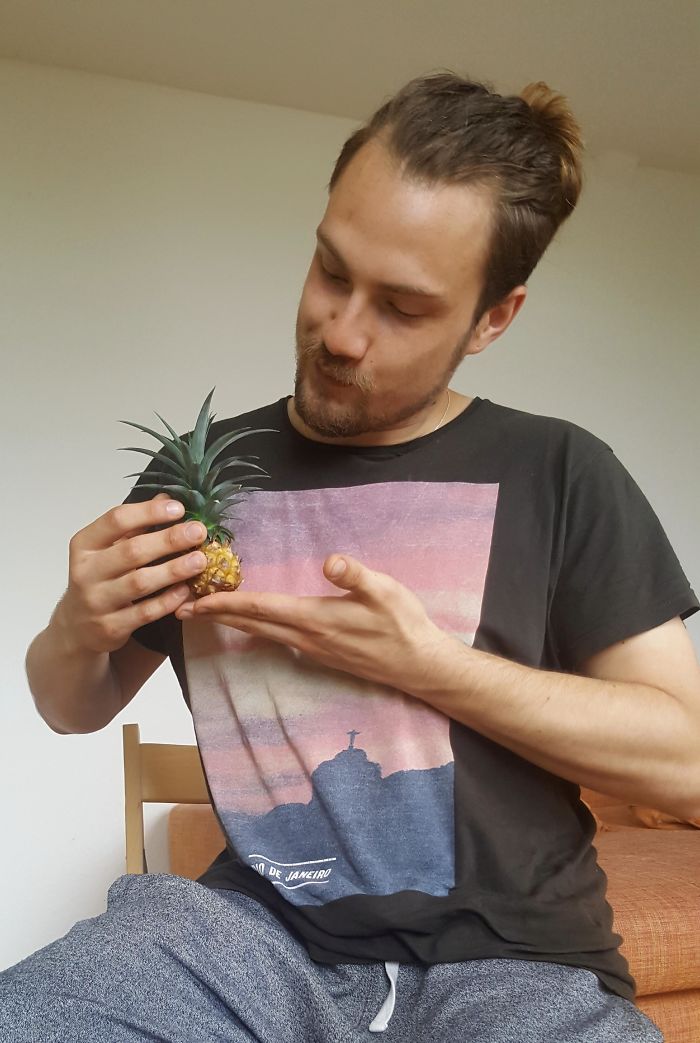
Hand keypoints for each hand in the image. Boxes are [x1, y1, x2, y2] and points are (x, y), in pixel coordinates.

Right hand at [56, 493, 207, 653]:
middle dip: (169, 540)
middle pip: (131, 551)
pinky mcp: (111, 627)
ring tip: (199, 560)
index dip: (149, 512)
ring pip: (140, 583)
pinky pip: (145, 612)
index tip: (178, 508)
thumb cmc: (99, 579)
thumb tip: (166, 498)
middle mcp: (86, 572)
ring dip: (173, 570)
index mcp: (84, 545)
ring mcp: (97, 602)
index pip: (116, 520)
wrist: (77, 627)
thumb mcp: (107, 549)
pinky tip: (186, 590)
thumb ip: (134, 526)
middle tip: (198, 531)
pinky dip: (167, 601)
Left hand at [176, 553, 451, 693]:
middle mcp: (305, 638)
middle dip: (216, 615)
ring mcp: (311, 649)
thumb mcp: (384, 591)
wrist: (418, 665)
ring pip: (261, 633)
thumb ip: (355, 575)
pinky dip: (254, 627)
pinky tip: (250, 623)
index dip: (226, 603)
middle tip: (181, 606)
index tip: (196, 599)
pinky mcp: (319, 653)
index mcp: (314, 619)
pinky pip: (275, 638)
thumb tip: (329, 561)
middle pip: (251, 624)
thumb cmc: (403, 625)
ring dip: (232, 622)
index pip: (260, 609)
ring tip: (206, 612)